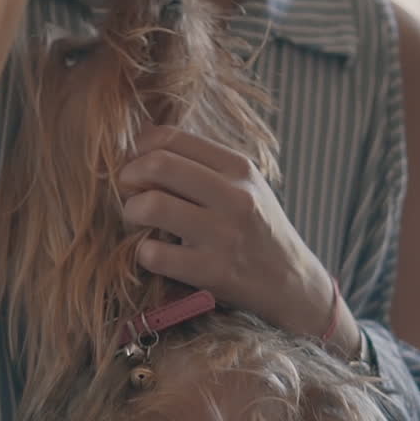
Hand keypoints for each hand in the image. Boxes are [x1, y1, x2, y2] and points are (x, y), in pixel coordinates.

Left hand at [119, 126, 358, 351]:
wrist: (290, 282)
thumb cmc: (257, 229)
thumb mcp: (244, 185)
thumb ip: (202, 163)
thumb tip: (143, 137)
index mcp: (239, 168)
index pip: (172, 137)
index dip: (140, 148)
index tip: (136, 164)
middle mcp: (235, 196)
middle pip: (158, 165)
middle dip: (129, 176)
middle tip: (129, 191)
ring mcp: (224, 235)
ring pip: (152, 205)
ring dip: (131, 211)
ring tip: (137, 220)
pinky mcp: (212, 272)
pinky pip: (154, 254)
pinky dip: (142, 252)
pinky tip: (153, 252)